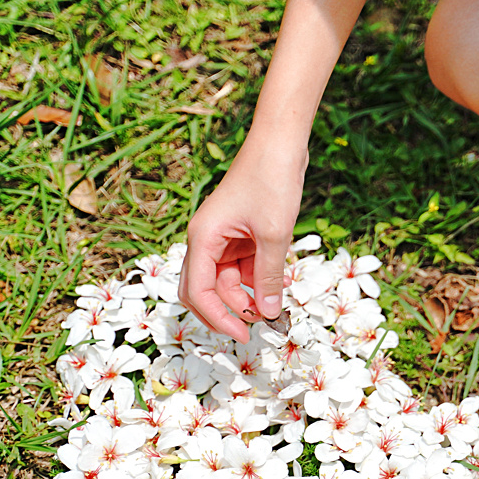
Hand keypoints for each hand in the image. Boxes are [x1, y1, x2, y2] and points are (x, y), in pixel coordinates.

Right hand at [180, 151, 303, 342]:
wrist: (280, 143)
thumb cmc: (271, 179)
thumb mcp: (274, 235)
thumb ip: (267, 277)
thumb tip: (267, 313)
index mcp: (202, 239)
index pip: (197, 292)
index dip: (218, 318)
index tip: (244, 334)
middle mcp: (206, 240)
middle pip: (204, 291)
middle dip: (227, 311)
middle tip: (255, 328)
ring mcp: (222, 238)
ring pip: (227, 282)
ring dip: (247, 296)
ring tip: (275, 304)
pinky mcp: (239, 235)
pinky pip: (242, 267)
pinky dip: (257, 279)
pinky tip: (277, 284)